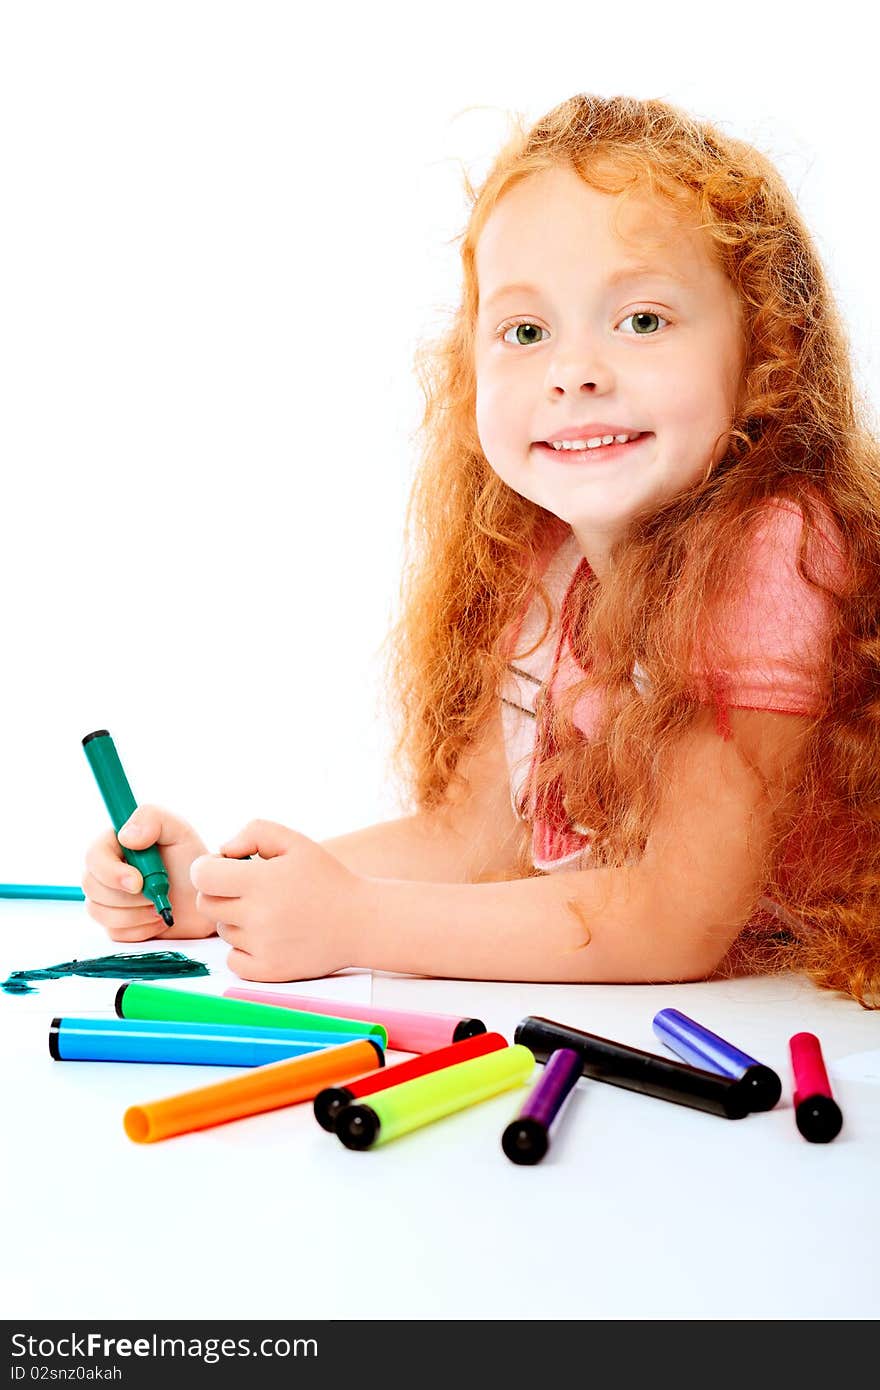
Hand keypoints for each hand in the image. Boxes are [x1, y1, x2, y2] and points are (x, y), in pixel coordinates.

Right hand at [82, 805, 216, 941]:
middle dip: (129, 896)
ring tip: (162, 904)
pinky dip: (141, 929)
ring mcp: (106, 898)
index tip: (138, 882)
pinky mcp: (114, 924)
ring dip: (137, 913)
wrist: (204, 901)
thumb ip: (152, 818)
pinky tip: (158, 918)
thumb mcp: (179, 831)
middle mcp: (105, 870)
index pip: (93, 856)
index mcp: (115, 843)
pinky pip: (114, 932)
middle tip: (161, 893)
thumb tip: (125, 836)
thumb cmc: (191, 863)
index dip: (110, 872)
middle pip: (91, 886)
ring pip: (99, 912)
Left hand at [190, 819, 364, 980]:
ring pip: (223, 930)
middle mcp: (259, 916)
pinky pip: (232, 960)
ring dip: (236, 920)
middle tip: (246, 889)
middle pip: (207, 904)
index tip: (223, 868)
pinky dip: (242, 949)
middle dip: (219, 892)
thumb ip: (254, 833)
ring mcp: (263, 947)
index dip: (207, 868)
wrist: (361, 921)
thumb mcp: (295, 841)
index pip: (203, 876)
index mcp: (262, 881)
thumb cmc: (326, 878)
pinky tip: (265, 936)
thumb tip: (222, 850)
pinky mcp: (269, 971)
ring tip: (269, 912)